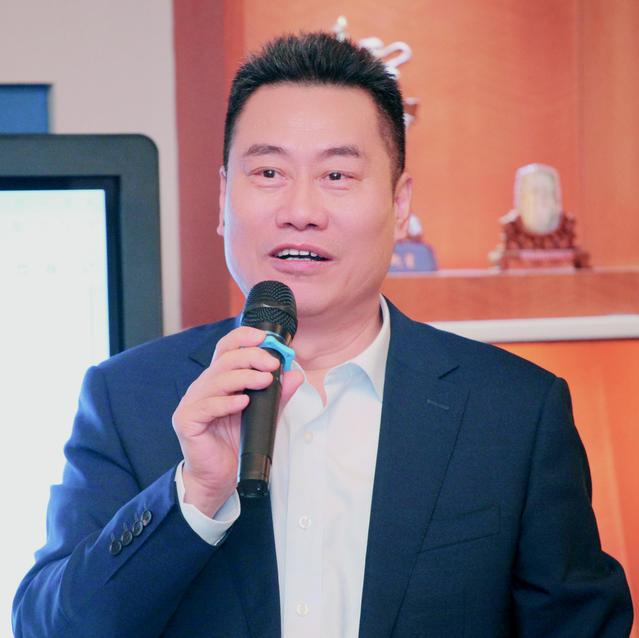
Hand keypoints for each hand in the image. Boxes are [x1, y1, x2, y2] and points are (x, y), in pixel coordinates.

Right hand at [172, 327, 302, 515]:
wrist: (218, 476)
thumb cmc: (235, 442)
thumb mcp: (262, 415)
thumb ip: (276, 395)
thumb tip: (294, 375)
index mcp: (219, 379)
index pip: (227, 349)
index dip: (243, 338)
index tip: (265, 338)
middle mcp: (204, 386)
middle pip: (224, 360)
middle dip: (251, 357)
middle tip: (273, 364)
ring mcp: (193, 402)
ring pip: (217, 380)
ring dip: (244, 377)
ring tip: (264, 381)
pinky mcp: (186, 421)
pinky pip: (206, 406)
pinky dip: (226, 403)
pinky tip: (242, 403)